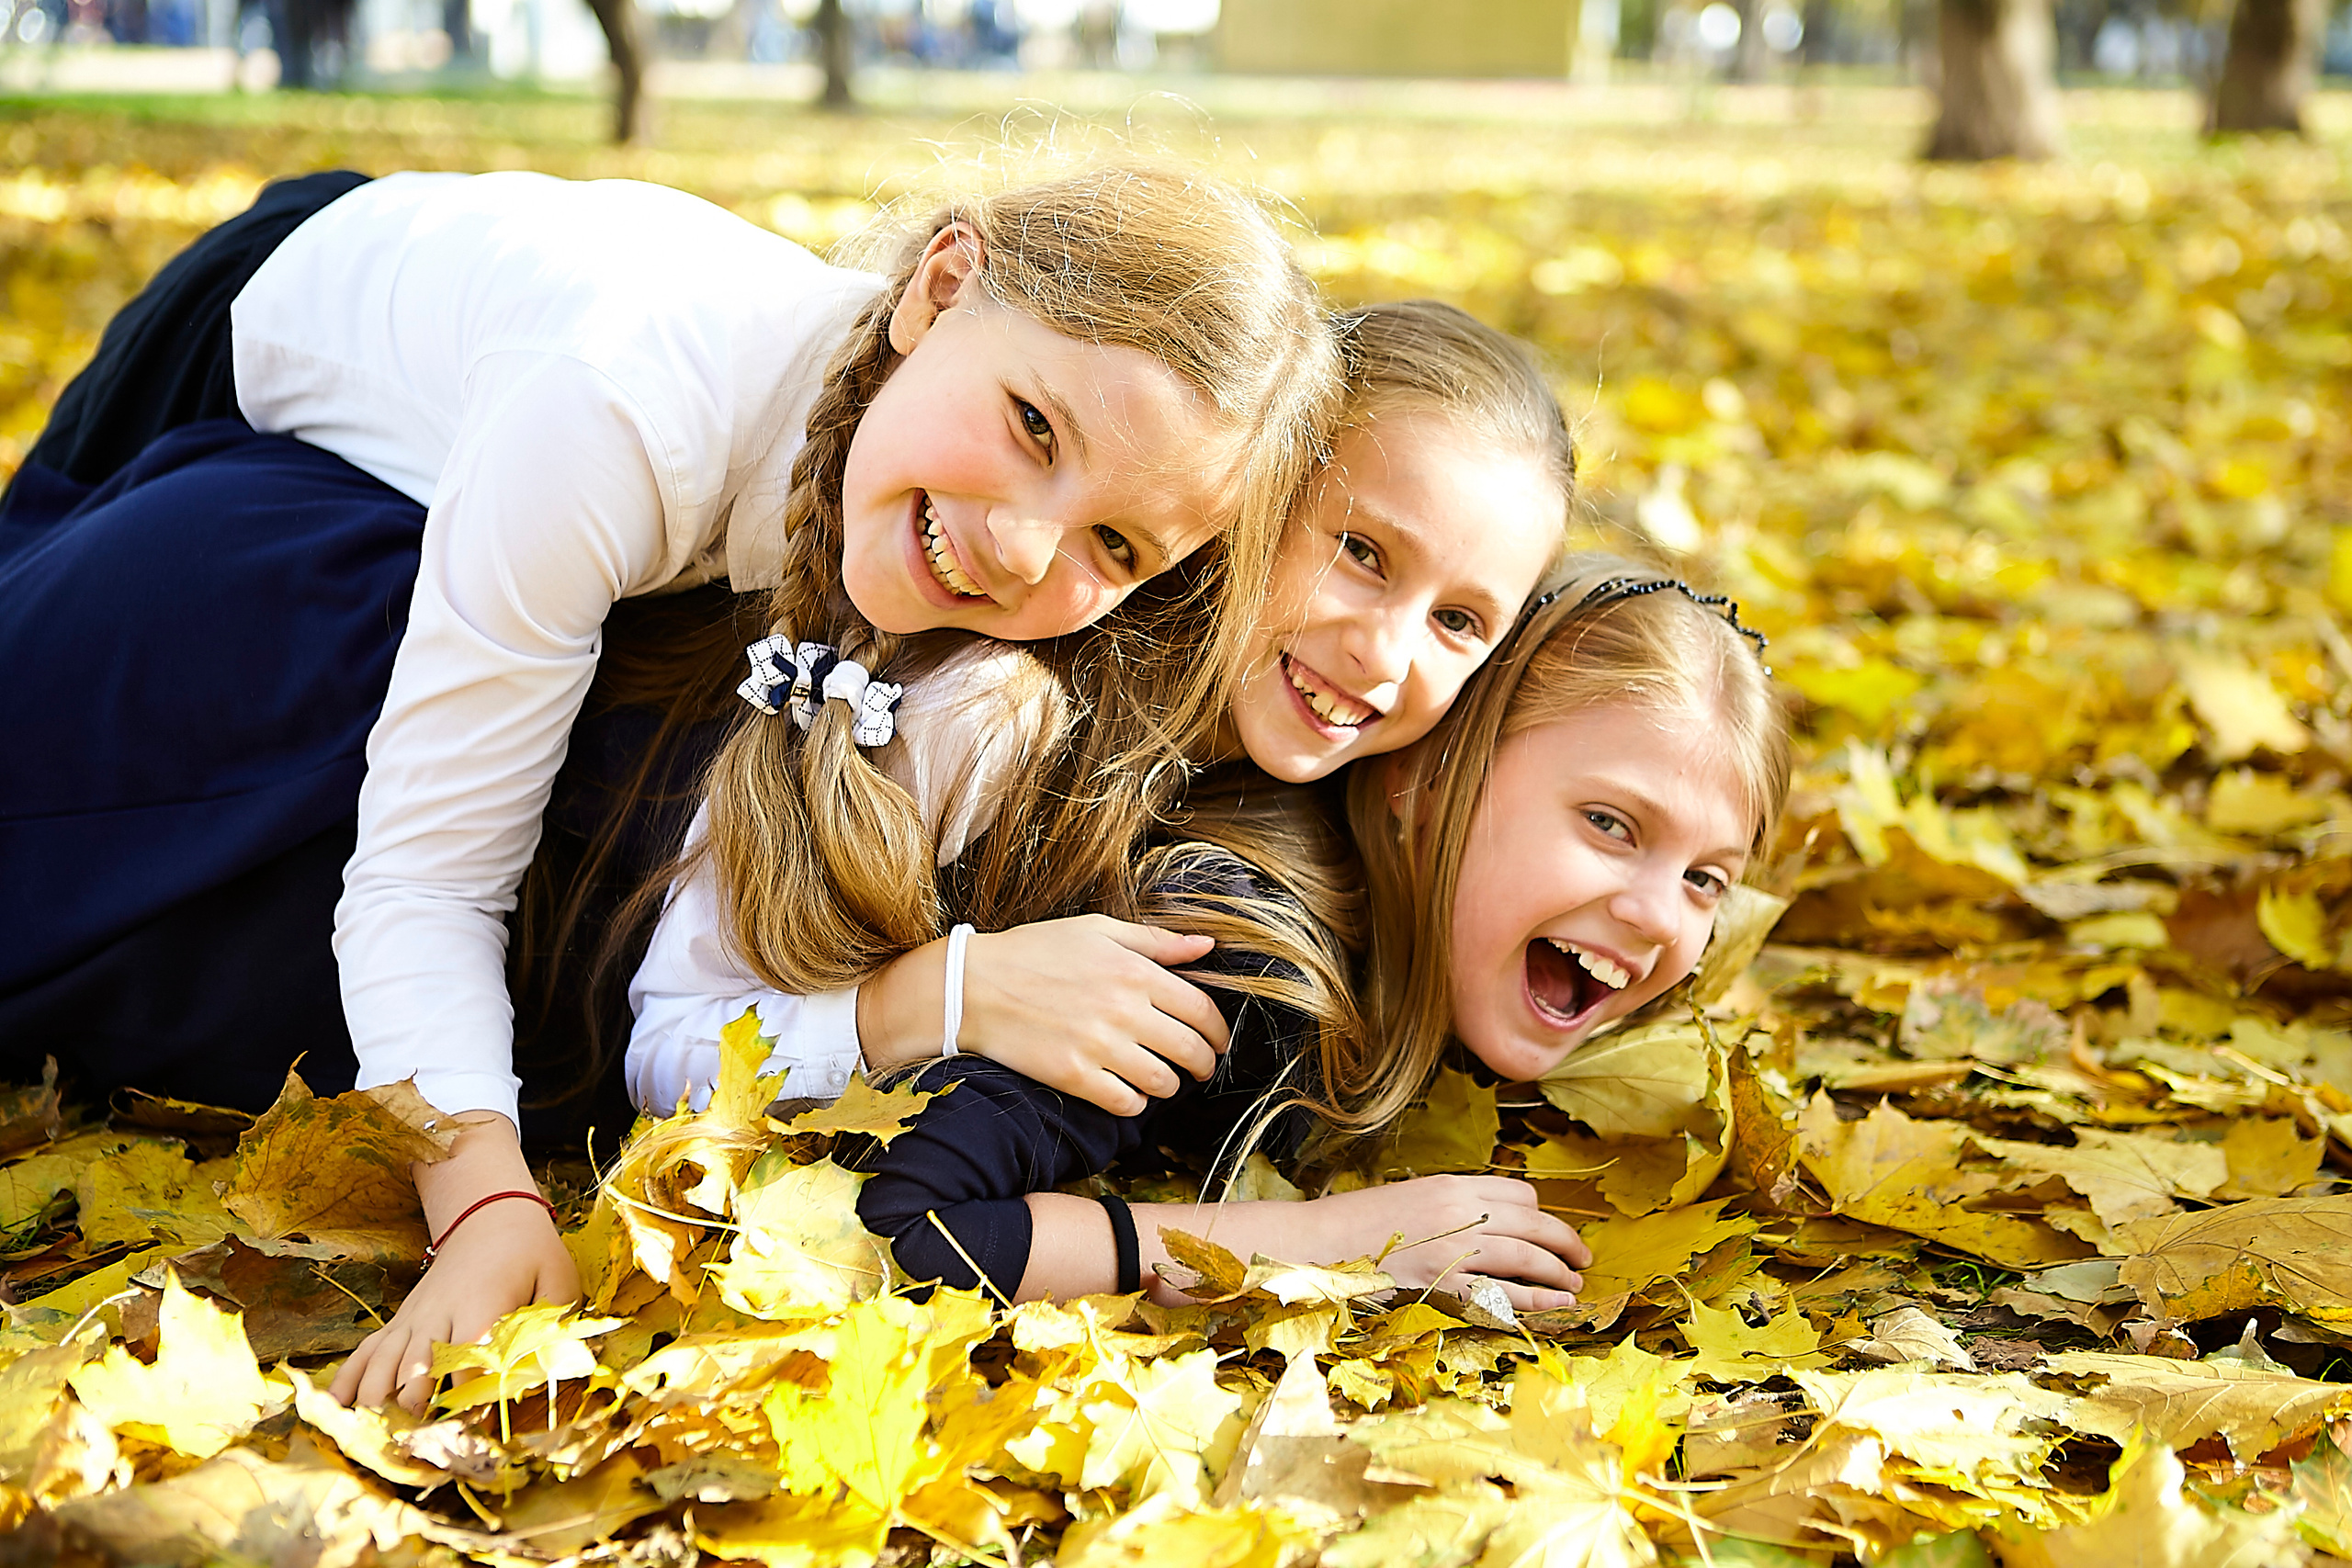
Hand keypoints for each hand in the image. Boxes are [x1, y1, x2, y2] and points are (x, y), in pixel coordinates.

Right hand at [329, 1114, 581, 1411]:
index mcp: (481, 1305)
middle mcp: (440, 1313)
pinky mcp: (402, 1319)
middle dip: (412, 1403)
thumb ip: (555, 1325)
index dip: (468, 1398)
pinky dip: (349, 1376)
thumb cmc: (531, 1254)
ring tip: (372, 1430)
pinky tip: (335, 1407)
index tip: (470, 1428)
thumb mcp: (557, 1282)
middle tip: (414, 1439)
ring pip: (384, 1359)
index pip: (468, 1360)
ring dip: (376, 1395)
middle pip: (416, 1364)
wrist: (492, 1215)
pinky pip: (367, 1349)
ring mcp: (414, 1316)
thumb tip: (554, 1368)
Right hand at [859, 915, 1230, 1115]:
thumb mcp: (1096, 930)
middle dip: (1203, 1064)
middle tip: (1200, 1068)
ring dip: (1169, 1085)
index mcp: (1134, 971)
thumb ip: (1155, 941)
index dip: (1218, 1032)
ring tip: (1162, 1080)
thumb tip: (1206, 944)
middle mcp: (1123, 1010)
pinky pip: (1124, 1103)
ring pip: (1161, 1082)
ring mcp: (1098, 1045)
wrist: (972, 986)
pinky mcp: (1073, 1075)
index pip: (1201, 1010)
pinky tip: (1128, 1093)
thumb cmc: (1034, 952)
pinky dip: (1134, 1103)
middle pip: (1189, 1050)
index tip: (1218, 1043)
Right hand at [1127, 1177, 1589, 1313]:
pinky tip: (1554, 1305)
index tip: (1550, 1231)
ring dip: (1558, 1270)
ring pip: (1527, 1255)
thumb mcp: (1406, 1200)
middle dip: (1564, 1240)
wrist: (1316, 1243)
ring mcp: (1453, 1247)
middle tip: (1581, 1257)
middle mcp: (1459, 1210)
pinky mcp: (1444, 1282)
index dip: (1542, 1215)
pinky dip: (1535, 1299)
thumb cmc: (1354, 1224)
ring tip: (1573, 1284)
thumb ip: (1445, 1207)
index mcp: (1449, 1184)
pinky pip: (1504, 1293)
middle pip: (1533, 1222)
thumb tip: (1480, 1221)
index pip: (1517, 1194)